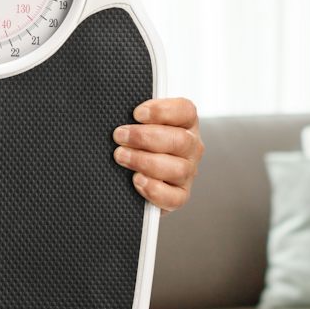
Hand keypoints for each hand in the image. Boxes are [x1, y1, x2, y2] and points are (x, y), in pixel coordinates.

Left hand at [112, 97, 203, 211]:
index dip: (162, 111)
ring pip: (177, 168)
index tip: (137, 113)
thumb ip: (138, 118)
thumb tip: (118, 112)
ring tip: (122, 156)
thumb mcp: (140, 125)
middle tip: (120, 136)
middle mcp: (191, 147)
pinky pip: (174, 197)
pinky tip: (137, 180)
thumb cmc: (137, 144)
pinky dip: (154, 189)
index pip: (186, 111)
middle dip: (145, 137)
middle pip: (180, 140)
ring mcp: (188, 172)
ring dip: (145, 161)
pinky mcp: (180, 195)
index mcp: (185, 123)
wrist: (133, 178)